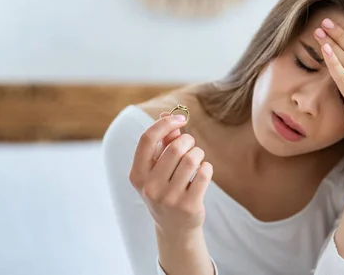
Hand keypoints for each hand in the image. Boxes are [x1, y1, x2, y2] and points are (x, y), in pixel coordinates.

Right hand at [129, 113, 213, 235]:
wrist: (174, 227)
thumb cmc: (165, 189)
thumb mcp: (157, 168)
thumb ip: (163, 142)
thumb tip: (169, 115)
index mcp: (137, 175)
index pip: (147, 139)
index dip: (165, 124)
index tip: (180, 119)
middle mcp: (150, 187)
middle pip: (175, 147)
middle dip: (188, 141)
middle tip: (191, 145)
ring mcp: (169, 198)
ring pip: (192, 159)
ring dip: (198, 153)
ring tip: (197, 159)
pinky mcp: (188, 205)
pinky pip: (204, 173)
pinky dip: (206, 167)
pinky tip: (202, 173)